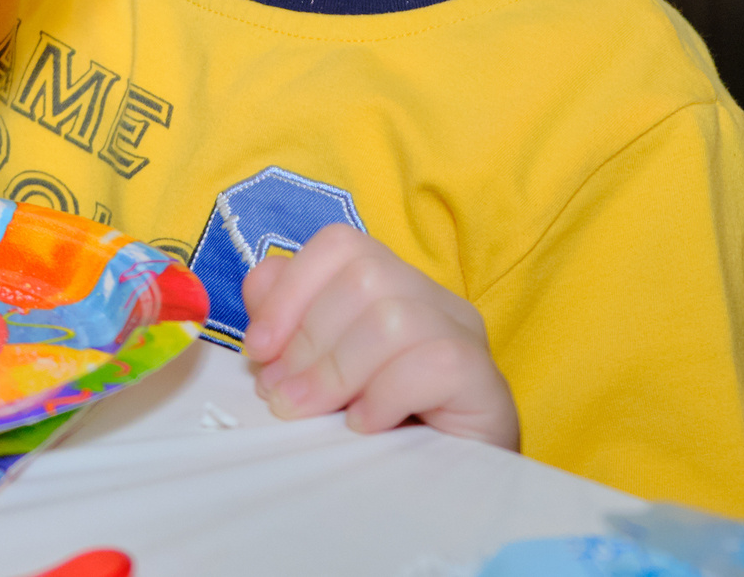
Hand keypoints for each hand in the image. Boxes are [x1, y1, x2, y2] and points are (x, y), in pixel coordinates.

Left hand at [240, 225, 518, 449]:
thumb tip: (261, 289)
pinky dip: (384, 396)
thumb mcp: (320, 376)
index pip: (340, 245)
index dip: (289, 289)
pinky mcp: (485, 381)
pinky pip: (433, 363)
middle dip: (307, 338)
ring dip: (336, 370)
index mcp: (393, 286)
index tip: (258, 350)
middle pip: (364, 275)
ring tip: (311, 413)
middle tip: (282, 396)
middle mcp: (434, 300)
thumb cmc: (377, 436)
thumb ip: (291, 326)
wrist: (448, 498)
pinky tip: (364, 427)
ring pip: (393, 317)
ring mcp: (465, 337)